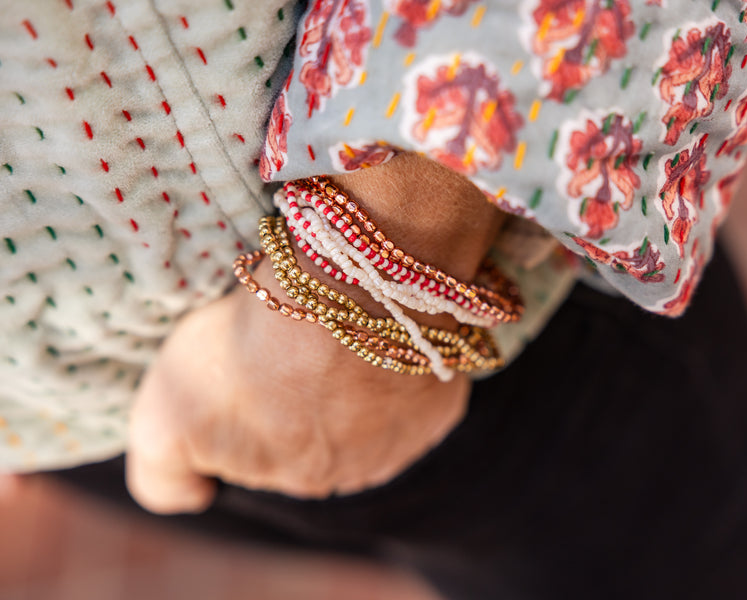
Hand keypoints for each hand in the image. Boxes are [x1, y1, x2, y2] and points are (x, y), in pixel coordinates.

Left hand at [126, 154, 504, 513]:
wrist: (350, 290)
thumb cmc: (254, 346)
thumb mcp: (166, 414)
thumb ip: (165, 475)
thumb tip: (193, 496)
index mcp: (288, 477)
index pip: (258, 456)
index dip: (243, 412)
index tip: (242, 374)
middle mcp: (350, 474)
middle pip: (312, 438)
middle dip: (295, 399)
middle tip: (286, 343)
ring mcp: (403, 442)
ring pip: (365, 417)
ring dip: (349, 386)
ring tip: (333, 335)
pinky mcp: (441, 402)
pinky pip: (412, 391)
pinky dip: (395, 371)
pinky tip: (378, 339)